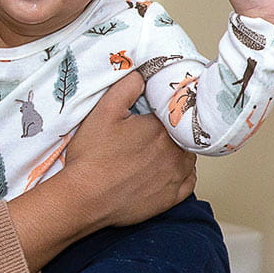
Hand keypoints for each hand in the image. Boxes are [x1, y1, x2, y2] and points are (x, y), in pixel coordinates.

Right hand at [59, 72, 195, 229]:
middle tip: (147, 132)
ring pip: (188, 156)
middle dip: (169, 130)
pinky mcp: (172, 198)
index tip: (149, 113)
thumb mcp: (103, 111)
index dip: (161, 109)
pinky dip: (180, 174)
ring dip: (177, 150)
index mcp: (161, 128)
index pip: (173, 111)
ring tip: (154, 150)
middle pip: (182, 133)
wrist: (85, 198)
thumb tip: (142, 74)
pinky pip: (188, 181)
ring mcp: (176, 176)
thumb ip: (127, 87)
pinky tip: (162, 170)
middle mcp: (176, 152)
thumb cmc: (92, 157)